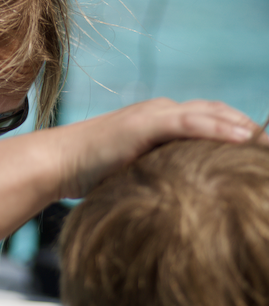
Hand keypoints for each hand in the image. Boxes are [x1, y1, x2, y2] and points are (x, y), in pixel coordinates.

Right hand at [50, 98, 264, 198]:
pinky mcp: (142, 123)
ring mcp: (150, 115)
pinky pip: (188, 122)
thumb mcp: (131, 171)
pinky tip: (241, 138)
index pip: (208, 120)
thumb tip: (179, 195)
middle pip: (216, 112)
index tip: (259, 153)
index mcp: (158, 121)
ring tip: (266, 144)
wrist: (57, 162)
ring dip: (241, 126)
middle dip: (247, 128)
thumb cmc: (89, 172)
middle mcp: (159, 111)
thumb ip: (156, 171)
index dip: (236, 133)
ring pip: (208, 113)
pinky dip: (217, 128)